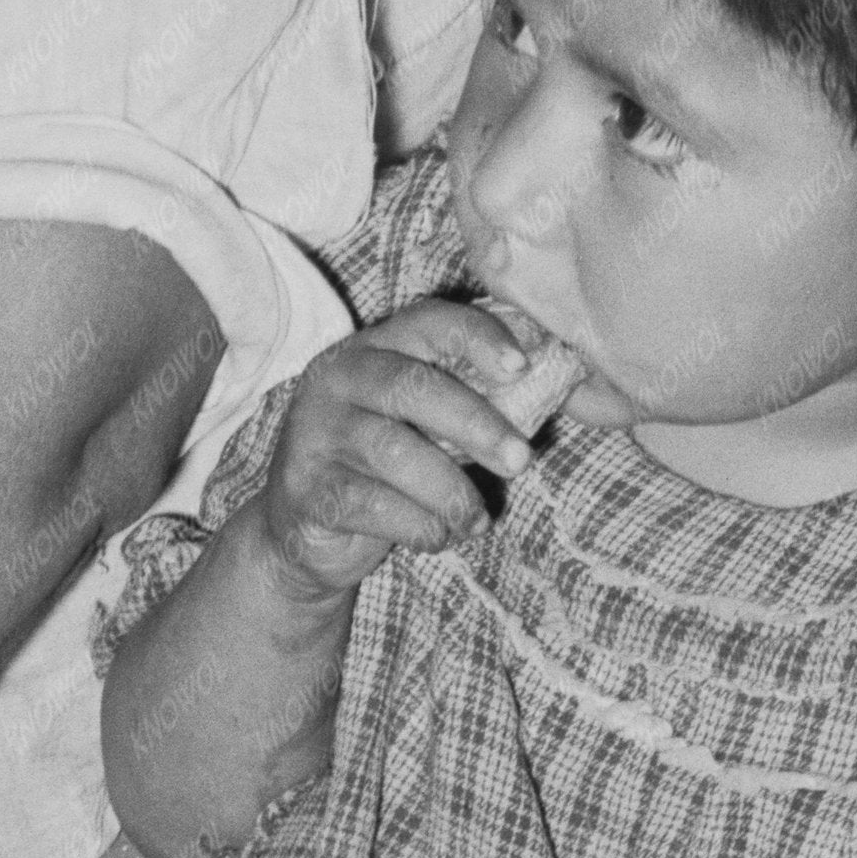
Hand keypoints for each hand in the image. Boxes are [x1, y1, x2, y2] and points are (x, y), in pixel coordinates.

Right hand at [255, 298, 609, 603]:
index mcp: (372, 348)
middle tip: (522, 461)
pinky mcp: (306, 490)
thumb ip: (470, 397)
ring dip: (452, 492)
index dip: (476, 337)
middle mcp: (336, 380)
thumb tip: (550, 376)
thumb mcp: (423, 423)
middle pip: (412, 387)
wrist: (306, 532)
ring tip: (478, 519)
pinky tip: (439, 536)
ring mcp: (315, 433)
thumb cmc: (384, 467)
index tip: (522, 366)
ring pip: (395, 453)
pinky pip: (376, 506)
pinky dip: (421, 527)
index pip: (426, 321)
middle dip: (477, 424)